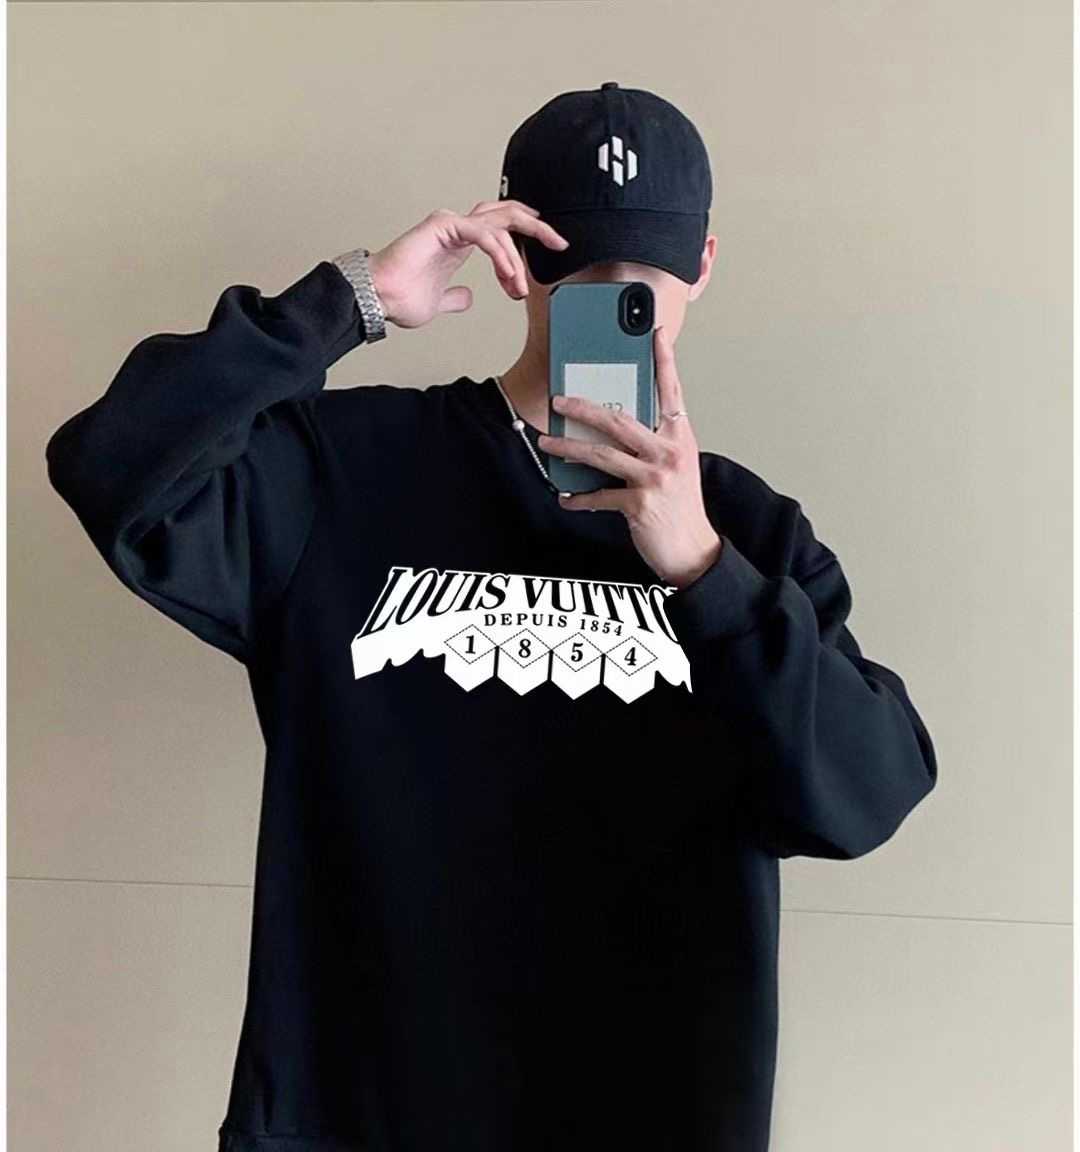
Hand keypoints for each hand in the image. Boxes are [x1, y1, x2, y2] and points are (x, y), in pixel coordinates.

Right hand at [366, 201, 568, 328]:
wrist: (379, 299)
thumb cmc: (400, 298)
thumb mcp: (440, 302)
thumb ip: (456, 296)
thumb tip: (468, 298)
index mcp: (460, 241)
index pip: (502, 228)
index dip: (527, 239)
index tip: (545, 259)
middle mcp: (458, 227)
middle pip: (507, 214)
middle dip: (538, 228)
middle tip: (560, 244)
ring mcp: (451, 224)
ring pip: (499, 225)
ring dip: (517, 257)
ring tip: (520, 287)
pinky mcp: (444, 226)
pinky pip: (484, 235)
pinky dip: (501, 255)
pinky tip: (509, 277)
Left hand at [537, 324, 722, 588]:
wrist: (694, 550)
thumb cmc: (681, 506)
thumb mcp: (676, 465)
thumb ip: (653, 443)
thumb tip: (612, 428)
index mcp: (680, 437)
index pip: (671, 391)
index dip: (663, 360)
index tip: (654, 333)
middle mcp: (669, 452)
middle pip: (619, 420)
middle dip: (584, 408)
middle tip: (559, 400)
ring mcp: (655, 478)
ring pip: (601, 455)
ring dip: (568, 448)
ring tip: (547, 443)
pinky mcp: (640, 504)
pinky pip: (600, 496)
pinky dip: (580, 498)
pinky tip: (567, 498)